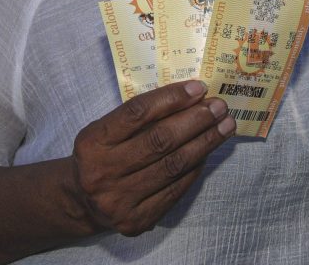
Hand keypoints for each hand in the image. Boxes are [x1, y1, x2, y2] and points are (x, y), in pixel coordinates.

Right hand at [67, 80, 234, 236]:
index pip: (137, 113)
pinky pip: (175, 190)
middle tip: (219, 107)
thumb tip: (189, 98)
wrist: (83, 202)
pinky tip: (207, 153)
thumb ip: (139, 116)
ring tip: (225, 127)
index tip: (198, 88)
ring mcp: (119, 200)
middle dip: (196, 120)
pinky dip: (195, 168)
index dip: (171, 98)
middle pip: (160, 141)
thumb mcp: (106, 130)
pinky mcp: (136, 221)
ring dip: (204, 143)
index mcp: (92, 142)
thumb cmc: (102, 155)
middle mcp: (103, 171)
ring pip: (173, 166)